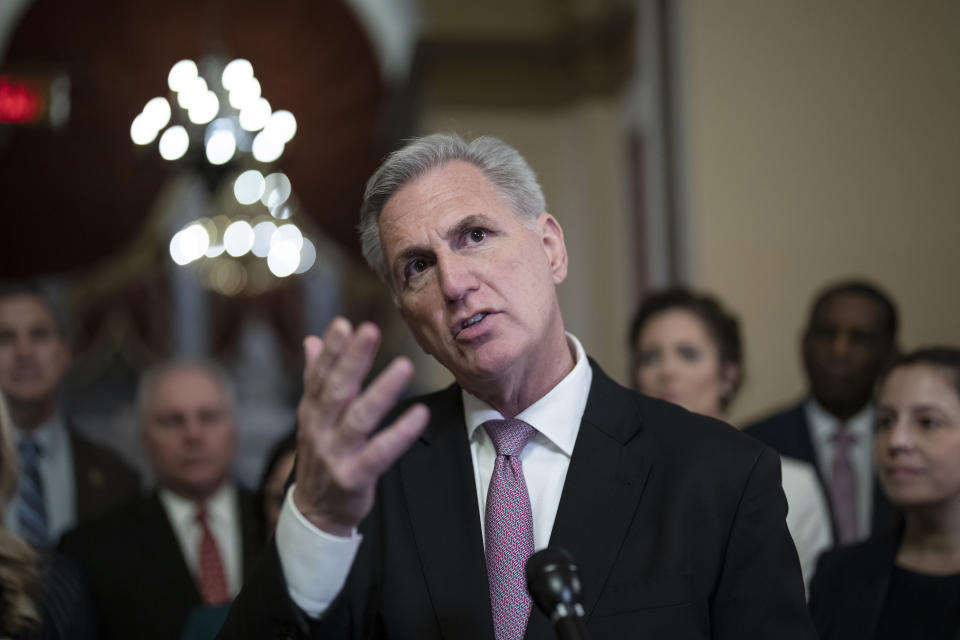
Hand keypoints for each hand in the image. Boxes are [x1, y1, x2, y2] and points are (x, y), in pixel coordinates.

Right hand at [292, 317, 429, 535]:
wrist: (315, 513)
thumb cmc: (322, 456)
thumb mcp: (314, 418)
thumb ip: (315, 378)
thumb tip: (311, 340)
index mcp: (311, 411)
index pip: (319, 375)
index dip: (332, 349)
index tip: (344, 323)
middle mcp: (319, 430)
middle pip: (336, 390)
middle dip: (353, 359)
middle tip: (369, 329)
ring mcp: (335, 454)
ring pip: (358, 419)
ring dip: (381, 391)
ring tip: (404, 366)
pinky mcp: (353, 477)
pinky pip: (380, 453)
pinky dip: (400, 433)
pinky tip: (419, 414)